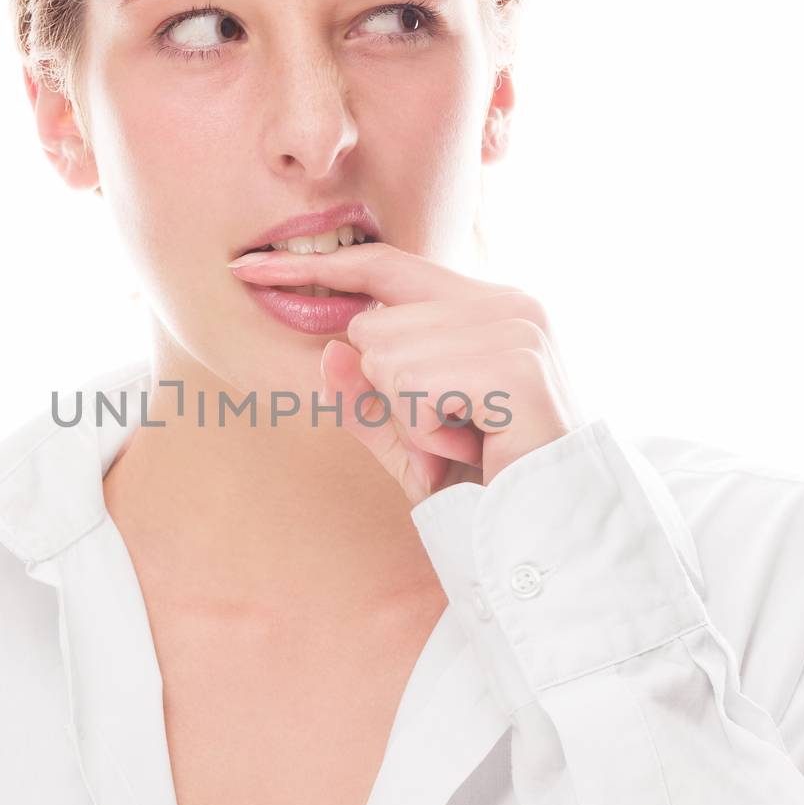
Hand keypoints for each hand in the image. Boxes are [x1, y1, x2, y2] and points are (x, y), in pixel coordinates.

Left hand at [227, 242, 584, 503]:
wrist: (556, 538)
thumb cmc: (490, 490)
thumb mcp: (410, 445)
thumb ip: (367, 402)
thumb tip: (329, 350)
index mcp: (488, 307)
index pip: (386, 266)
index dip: (317, 267)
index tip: (247, 268)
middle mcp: (509, 303)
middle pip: (372, 322)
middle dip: (391, 395)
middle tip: (452, 436)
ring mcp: (518, 330)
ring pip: (385, 354)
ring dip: (412, 420)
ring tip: (468, 444)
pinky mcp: (516, 366)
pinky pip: (411, 385)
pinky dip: (426, 431)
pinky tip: (474, 448)